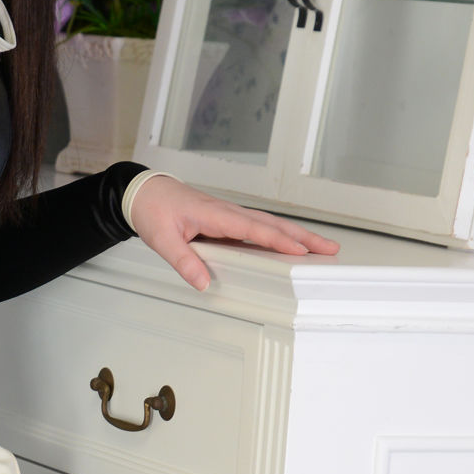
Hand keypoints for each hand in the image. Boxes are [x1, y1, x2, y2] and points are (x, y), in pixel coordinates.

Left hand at [129, 176, 339, 291]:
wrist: (144, 192)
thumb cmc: (153, 209)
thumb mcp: (161, 239)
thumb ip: (183, 260)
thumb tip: (202, 282)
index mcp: (215, 214)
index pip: (253, 228)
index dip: (278, 240)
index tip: (300, 250)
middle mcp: (228, 212)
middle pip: (272, 224)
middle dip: (303, 236)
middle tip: (330, 248)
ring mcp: (229, 215)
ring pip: (269, 224)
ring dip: (296, 235)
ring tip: (321, 247)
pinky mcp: (227, 220)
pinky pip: (259, 227)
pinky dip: (279, 235)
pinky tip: (290, 245)